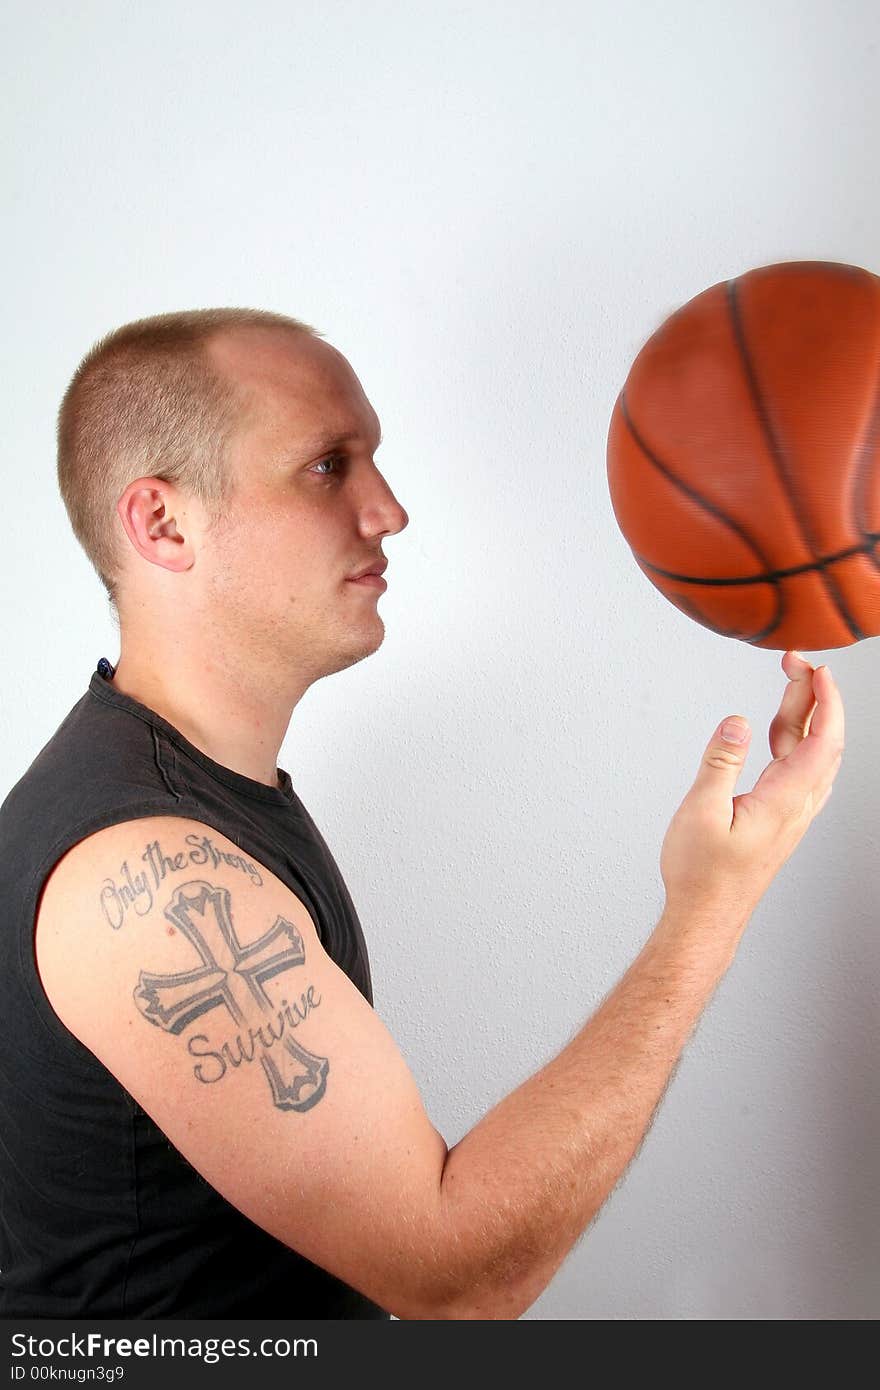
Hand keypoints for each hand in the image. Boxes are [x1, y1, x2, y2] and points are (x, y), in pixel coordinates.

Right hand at [659, 651, 844, 921]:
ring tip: (787, 684)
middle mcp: (797, 805)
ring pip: (812, 753)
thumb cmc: (702, 874)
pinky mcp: (781, 817)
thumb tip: (738, 720)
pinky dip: (797, 738)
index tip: (818, 669)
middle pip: (822, 740)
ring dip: (806, 715)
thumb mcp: (700, 811)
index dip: (826, 700)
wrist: (707, 916)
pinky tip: (781, 729)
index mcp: (784, 800)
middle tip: (795, 662)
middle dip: (815, 695)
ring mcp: (792, 812)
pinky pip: (800, 768)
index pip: (822, 740)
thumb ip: (721, 761)